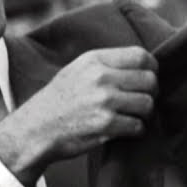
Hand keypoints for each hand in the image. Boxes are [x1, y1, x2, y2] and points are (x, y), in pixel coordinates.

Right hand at [0, 46, 156, 186]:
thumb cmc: (59, 100)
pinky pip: (138, 125)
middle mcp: (101, 77)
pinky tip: (123, 129)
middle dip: (150, 93)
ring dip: (144, 113)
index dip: (151, 69)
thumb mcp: (77, 70)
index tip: (147, 78)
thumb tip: (144, 65)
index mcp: (95, 60)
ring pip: (147, 104)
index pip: (141, 57)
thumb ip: (107, 64)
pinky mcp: (106, 124)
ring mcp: (104, 100)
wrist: (35, 129)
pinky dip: (135, 130)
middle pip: (149, 80)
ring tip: (131, 116)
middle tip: (140, 101)